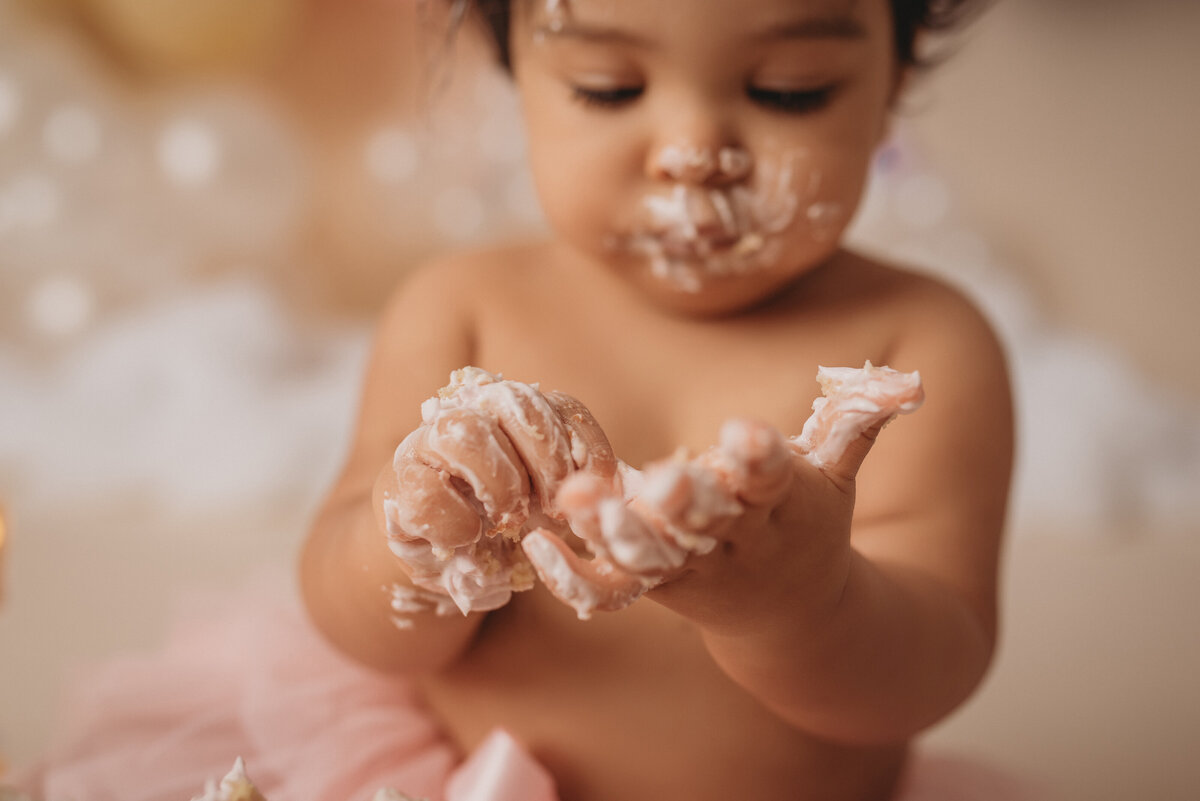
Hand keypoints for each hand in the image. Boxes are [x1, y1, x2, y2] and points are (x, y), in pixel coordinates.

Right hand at [378, 367, 619, 615]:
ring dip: (500, 485)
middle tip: (552, 508)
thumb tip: (607, 491)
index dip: (586, 448)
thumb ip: (576, 490)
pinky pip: (428, 490)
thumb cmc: (503, 526)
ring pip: (468, 432)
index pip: (563, 408)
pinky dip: (456, 522)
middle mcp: (473, 414)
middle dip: (548, 461)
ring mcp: (429, 443)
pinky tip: (467, 537)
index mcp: (517, 416)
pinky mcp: (398, 483)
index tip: (596, 490)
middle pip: (518, 404)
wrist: (438, 556)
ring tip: (508, 520)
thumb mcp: (548, 507)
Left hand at [522, 362, 924, 623]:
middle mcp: (737, 539)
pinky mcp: (654, 588)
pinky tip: (538, 545)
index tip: (746, 435)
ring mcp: (692, 569)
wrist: (795, 617)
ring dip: (617, 532)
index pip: (775, 476)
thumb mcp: (837, 474)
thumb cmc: (807, 524)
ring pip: (653, 556)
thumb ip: (857, 420)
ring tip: (579, 503)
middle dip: (685, 504)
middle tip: (659, 482)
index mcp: (784, 503)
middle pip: (710, 522)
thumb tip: (909, 380)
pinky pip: (611, 590)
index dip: (762, 457)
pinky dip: (574, 575)